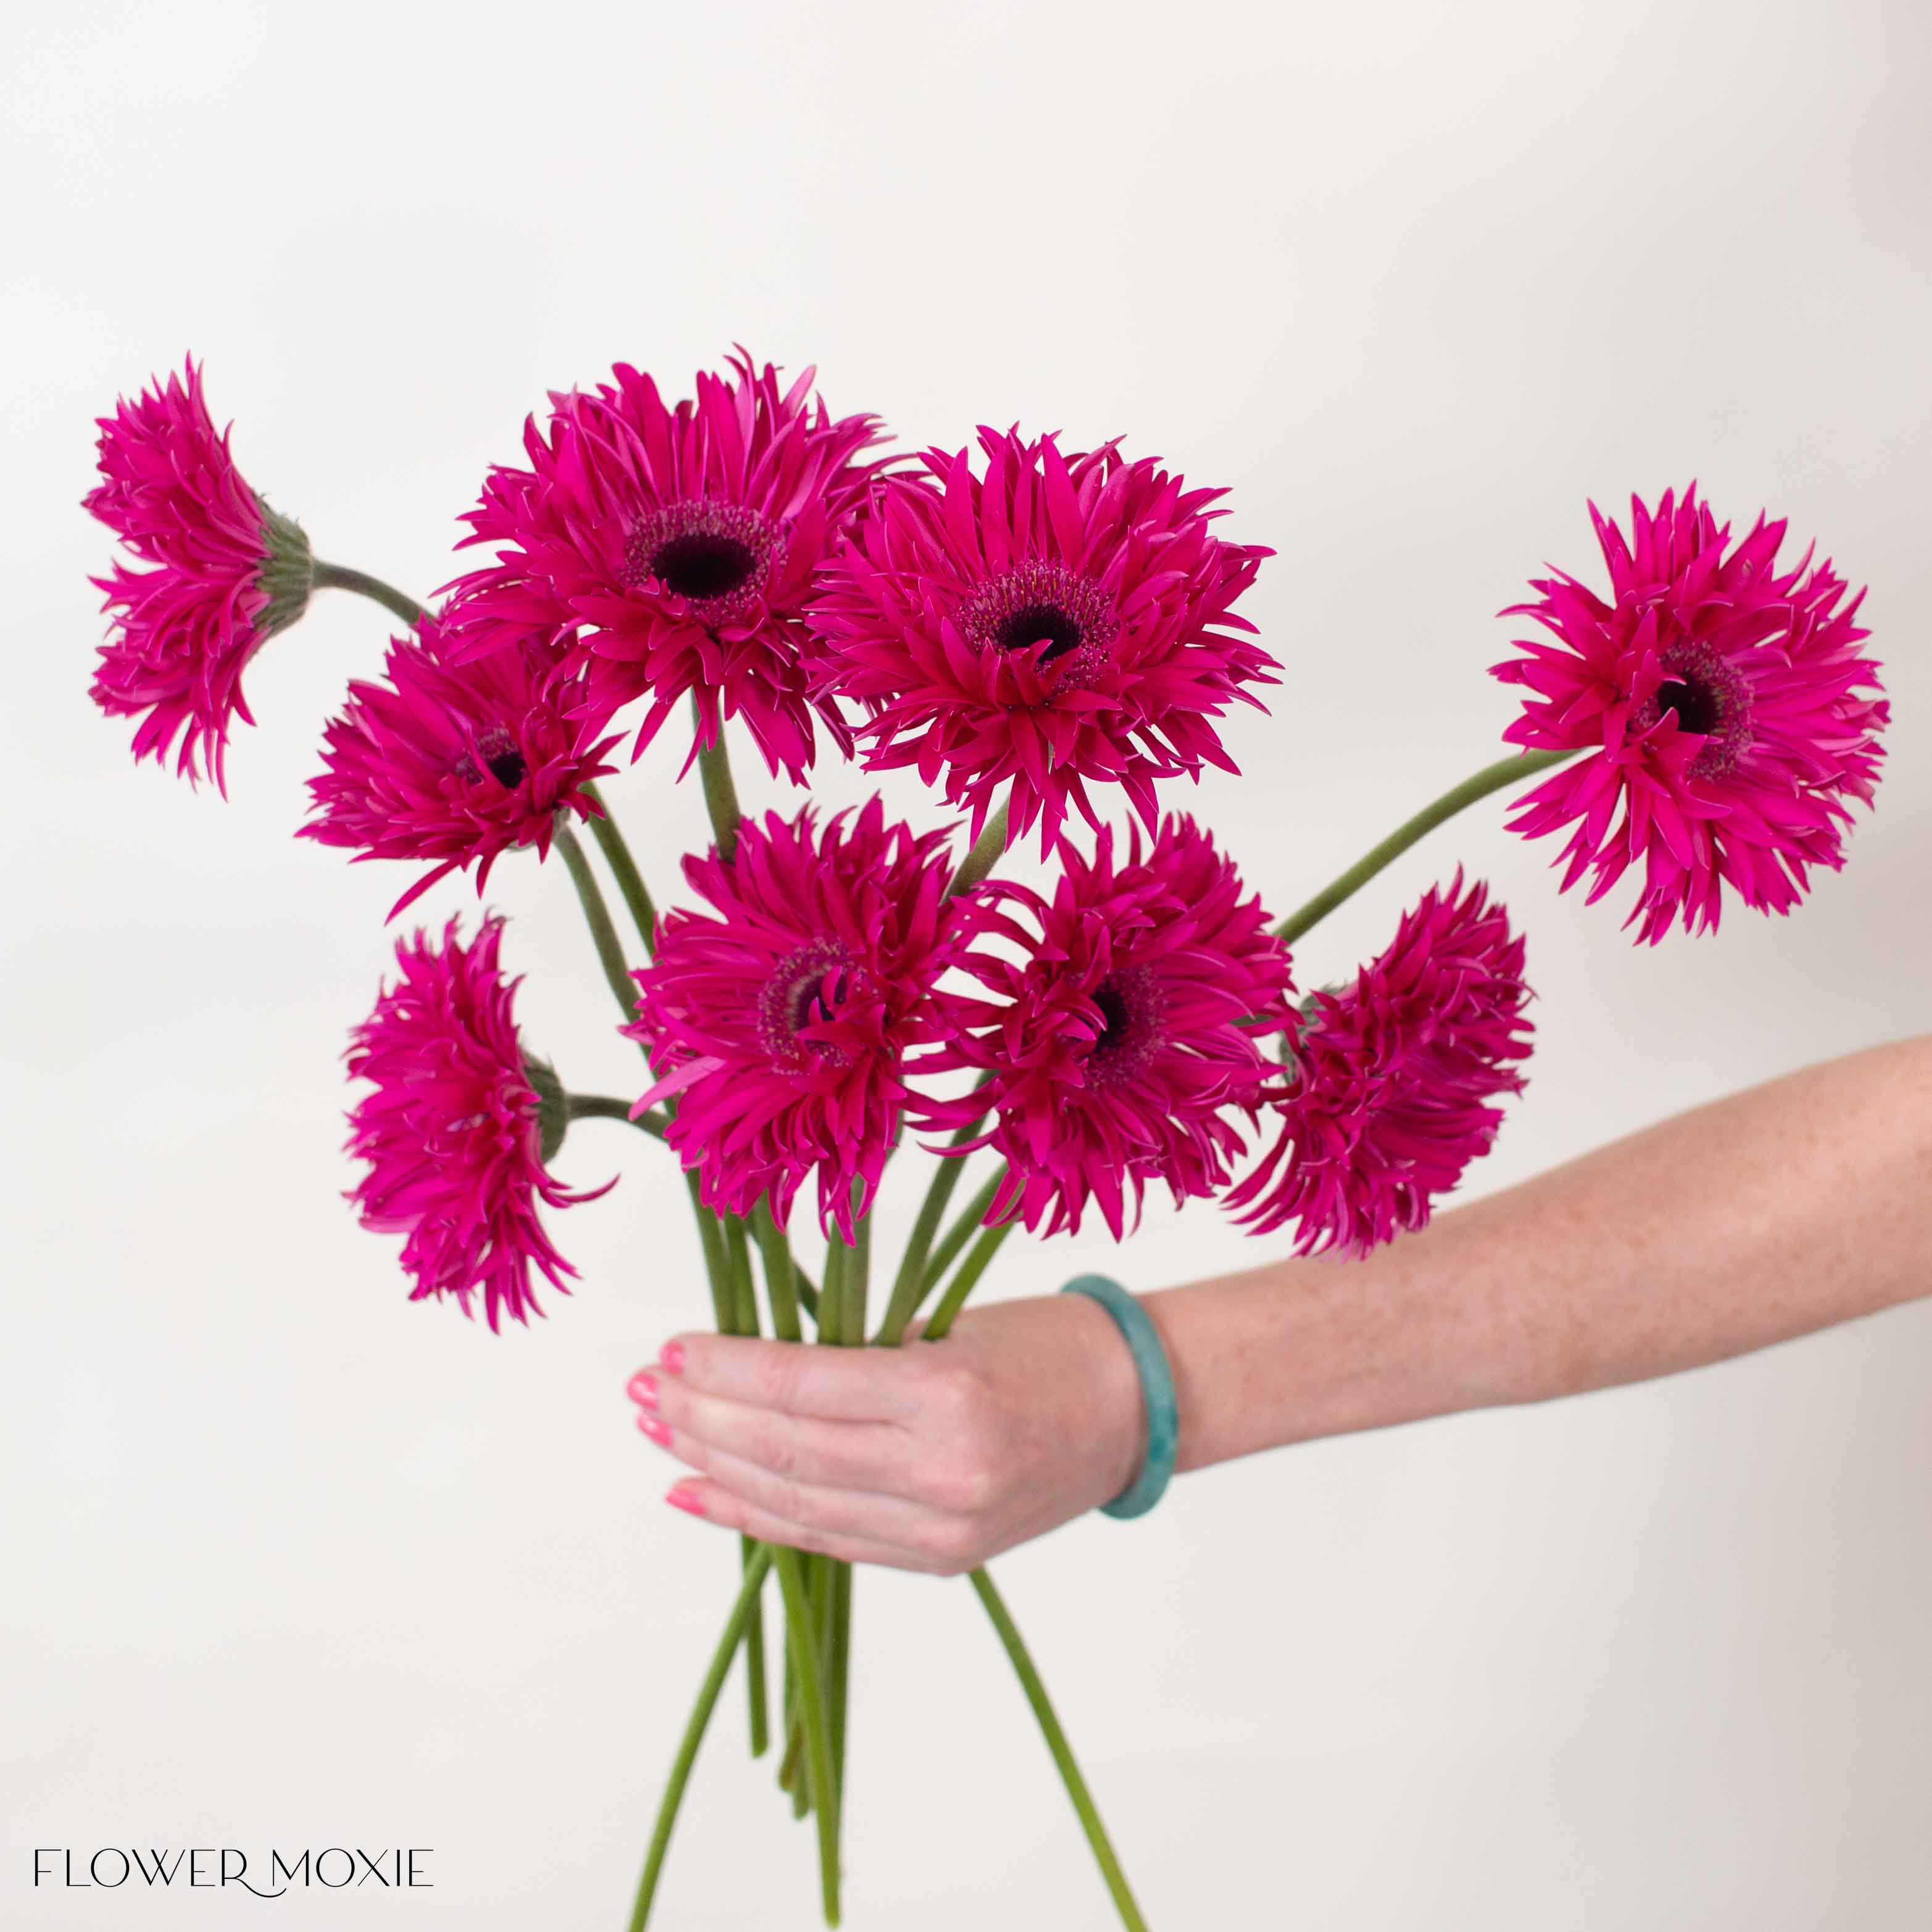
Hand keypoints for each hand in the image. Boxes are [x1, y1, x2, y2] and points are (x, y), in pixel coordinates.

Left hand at [625, 1293, 1149, 1573]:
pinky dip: (757, 1518)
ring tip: (656, 1433)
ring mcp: (943, 1526)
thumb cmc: (1044, 1343)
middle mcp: (942, 1470)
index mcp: (946, 1393)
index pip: (802, 1386)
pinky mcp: (942, 1558)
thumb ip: (856, 1354)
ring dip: (714, 1469)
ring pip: (797, 1503)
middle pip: (788, 1450)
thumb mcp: (947, 1323)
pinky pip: (829, 1539)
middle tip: (642, 1389)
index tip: (670, 1349)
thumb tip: (744, 1363)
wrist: (1134, 1408)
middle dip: (701, 1420)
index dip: (724, 1370)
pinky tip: (698, 1493)